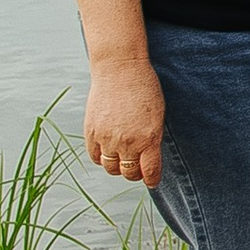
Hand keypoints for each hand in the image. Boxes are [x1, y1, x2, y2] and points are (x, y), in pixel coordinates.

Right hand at [84, 52, 163, 187]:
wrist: (120, 69)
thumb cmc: (145, 88)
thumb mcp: (158, 115)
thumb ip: (153, 139)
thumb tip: (148, 159)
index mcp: (149, 138)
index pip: (150, 172)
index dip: (151, 179)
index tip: (151, 180)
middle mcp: (128, 142)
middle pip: (129, 173)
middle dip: (135, 173)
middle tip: (137, 167)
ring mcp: (107, 138)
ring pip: (111, 167)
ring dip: (118, 166)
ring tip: (122, 157)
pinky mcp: (91, 132)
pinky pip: (95, 157)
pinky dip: (101, 158)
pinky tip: (107, 150)